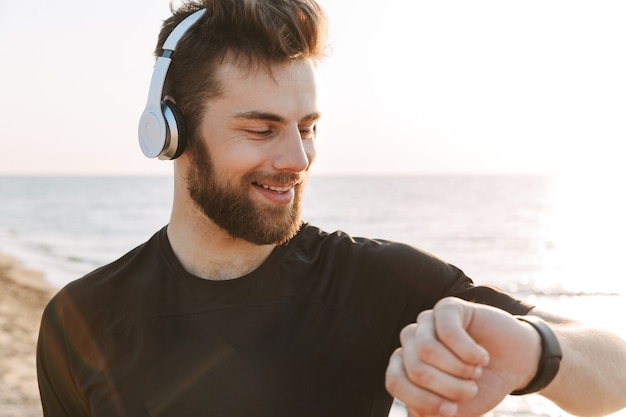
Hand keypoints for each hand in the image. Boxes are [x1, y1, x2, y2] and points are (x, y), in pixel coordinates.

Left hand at [385, 297, 540, 416]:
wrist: (515, 364)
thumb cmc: (482, 386)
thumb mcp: (458, 409)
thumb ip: (431, 413)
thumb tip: (414, 414)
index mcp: (405, 366)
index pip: (395, 383)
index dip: (424, 401)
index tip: (453, 409)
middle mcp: (410, 342)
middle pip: (415, 369)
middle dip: (449, 388)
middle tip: (471, 388)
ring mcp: (426, 322)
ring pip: (427, 349)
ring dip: (459, 369)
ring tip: (476, 372)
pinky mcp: (447, 308)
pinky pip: (447, 331)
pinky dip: (469, 352)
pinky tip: (483, 357)